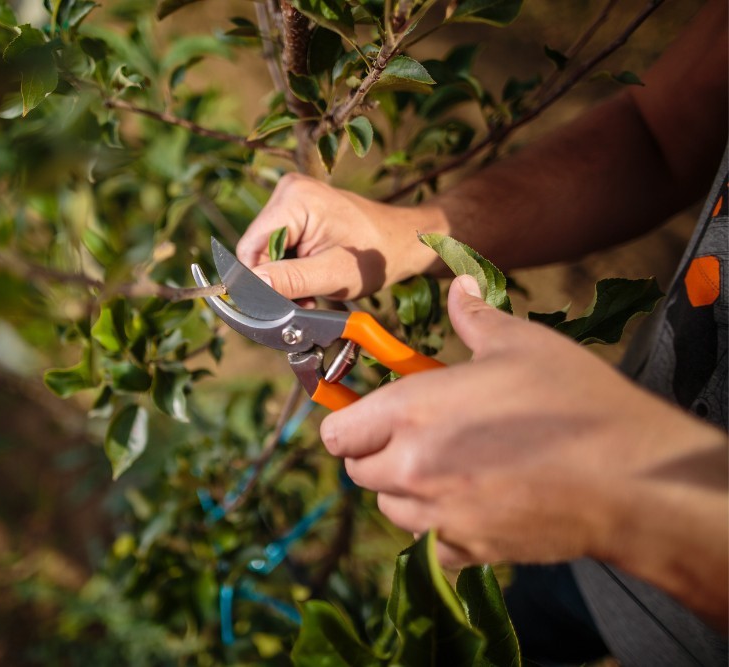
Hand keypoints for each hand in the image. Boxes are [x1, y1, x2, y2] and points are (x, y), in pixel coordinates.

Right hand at [236, 173, 446, 299]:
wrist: (403, 242)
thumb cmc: (375, 256)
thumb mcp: (332, 274)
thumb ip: (289, 279)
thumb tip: (251, 286)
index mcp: (295, 198)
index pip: (251, 247)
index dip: (259, 280)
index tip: (284, 302)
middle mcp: (288, 190)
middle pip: (257, 248)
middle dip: (275, 279)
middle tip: (305, 298)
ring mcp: (291, 198)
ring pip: (265, 250)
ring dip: (283, 276)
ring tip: (311, 289)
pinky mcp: (295, 209)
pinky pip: (277, 245)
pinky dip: (289, 267)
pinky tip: (310, 276)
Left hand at [320, 276, 726, 583]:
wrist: (632, 476)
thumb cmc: (575, 400)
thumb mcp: (521, 344)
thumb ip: (474, 317)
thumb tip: (458, 286)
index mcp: (412, 411)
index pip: (338, 432)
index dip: (349, 422)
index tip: (367, 417)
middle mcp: (412, 467)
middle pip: (358, 472)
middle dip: (376, 454)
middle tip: (413, 438)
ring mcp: (438, 515)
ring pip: (389, 509)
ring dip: (404, 492)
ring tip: (446, 469)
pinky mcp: (468, 552)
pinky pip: (427, 547)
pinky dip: (438, 531)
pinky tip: (470, 505)